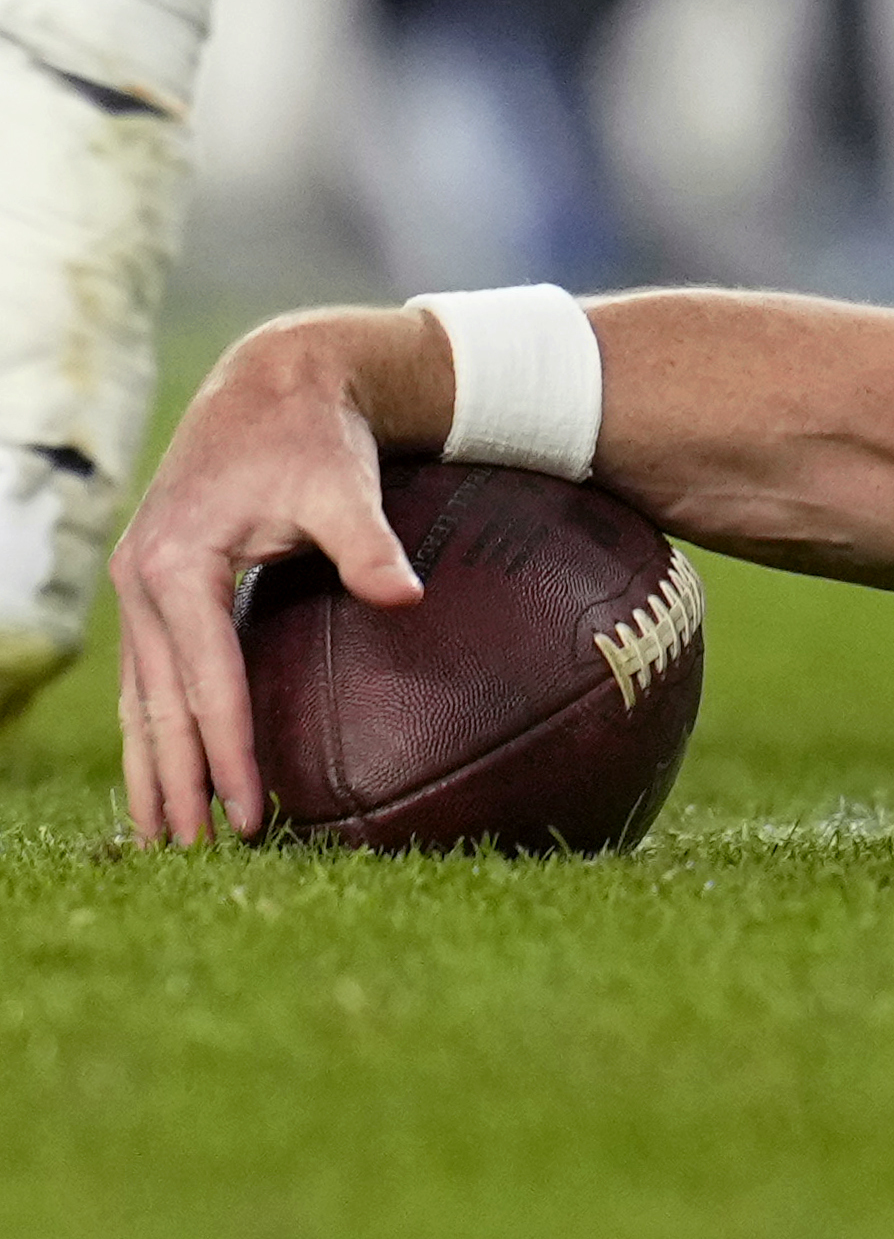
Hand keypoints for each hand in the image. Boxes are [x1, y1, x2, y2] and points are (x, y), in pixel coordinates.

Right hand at [108, 309, 447, 845]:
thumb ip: (370, 545)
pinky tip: (174, 768)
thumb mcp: (343, 485)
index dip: (227, 755)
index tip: (248, 817)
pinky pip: (154, 672)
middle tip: (195, 854)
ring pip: (143, 695)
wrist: (276, 384)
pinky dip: (159, 723)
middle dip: (175, 782)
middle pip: (157, 704)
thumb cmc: (315, 438)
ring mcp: (142, 584)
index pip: (207, 683)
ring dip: (154, 765)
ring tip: (166, 835)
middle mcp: (145, 579)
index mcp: (179, 565)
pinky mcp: (157, 584)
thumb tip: (407, 596)